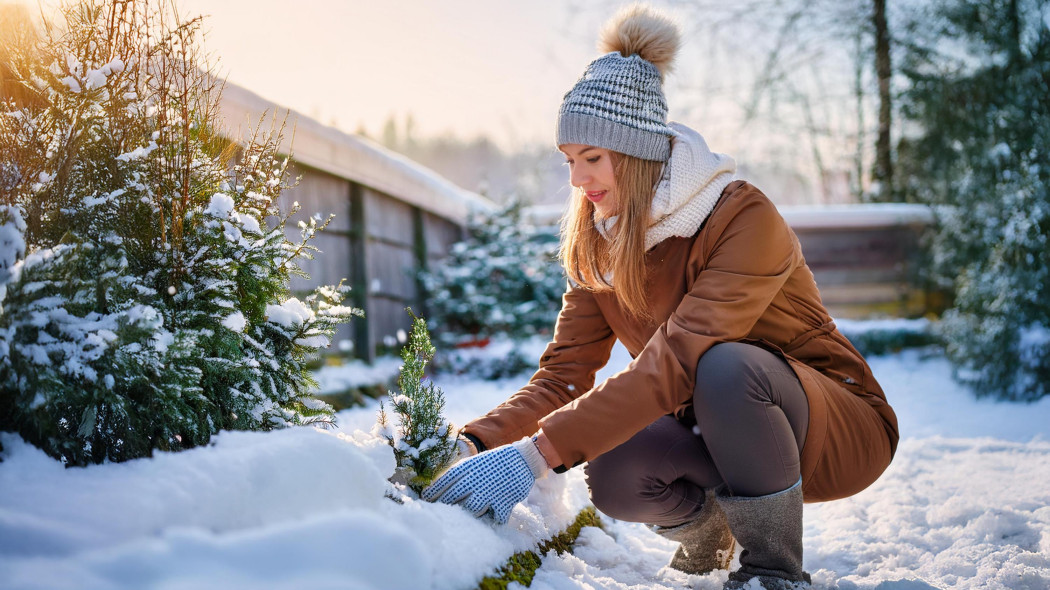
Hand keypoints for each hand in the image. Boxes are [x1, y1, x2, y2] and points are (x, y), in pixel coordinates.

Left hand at [422, 437, 547, 523]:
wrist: (523, 460)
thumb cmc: (494, 463)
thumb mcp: (474, 463)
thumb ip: (459, 476)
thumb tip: (435, 492)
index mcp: (468, 467)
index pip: (445, 482)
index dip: (433, 493)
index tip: (425, 502)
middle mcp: (477, 479)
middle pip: (453, 498)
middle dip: (445, 507)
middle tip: (440, 514)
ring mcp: (491, 492)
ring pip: (471, 510)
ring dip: (469, 514)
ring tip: (466, 516)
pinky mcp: (504, 502)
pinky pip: (494, 518)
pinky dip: (492, 520)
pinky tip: (491, 517)